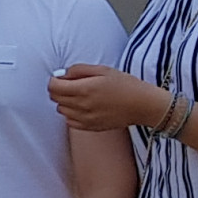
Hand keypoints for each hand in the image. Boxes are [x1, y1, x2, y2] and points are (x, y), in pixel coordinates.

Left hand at [48, 63, 162, 133]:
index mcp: (84, 89)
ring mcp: (84, 118)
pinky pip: (69, 121)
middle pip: (55, 98)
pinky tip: (84, 107)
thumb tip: (62, 74)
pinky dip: (71, 113)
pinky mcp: (89, 127)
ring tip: (80, 95)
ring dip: (65, 101)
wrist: (143, 105)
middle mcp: (82, 105)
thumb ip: (79, 70)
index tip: (61, 77)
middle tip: (70, 84)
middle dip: (58, 89)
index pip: (53, 87)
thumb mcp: (103, 70)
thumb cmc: (126, 85)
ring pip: (61, 109)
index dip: (54, 80)